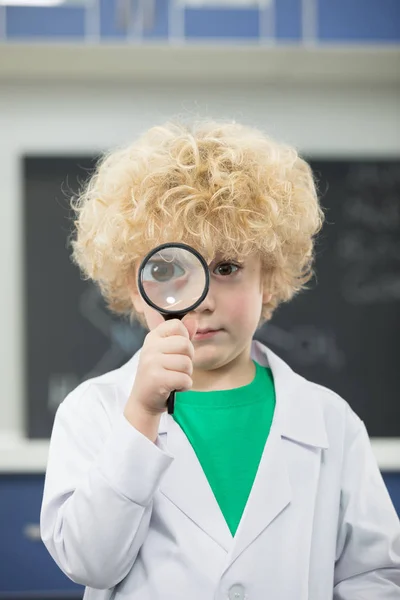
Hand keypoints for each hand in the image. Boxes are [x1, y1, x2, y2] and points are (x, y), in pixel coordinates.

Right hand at [124, 315, 197, 438]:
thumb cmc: (159, 374)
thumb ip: (181, 336)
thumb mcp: (167, 352)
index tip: (177, 351)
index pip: (177, 325)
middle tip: (177, 368)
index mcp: (153, 337)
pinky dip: (184, 386)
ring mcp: (152, 362)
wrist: (143, 401)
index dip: (184, 338)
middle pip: (186, 344)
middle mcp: (150, 347)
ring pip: (187, 363)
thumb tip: (194, 319)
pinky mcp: (156, 378)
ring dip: (186, 375)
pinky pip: (184, 379)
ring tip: (174, 378)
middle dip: (188, 359)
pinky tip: (174, 387)